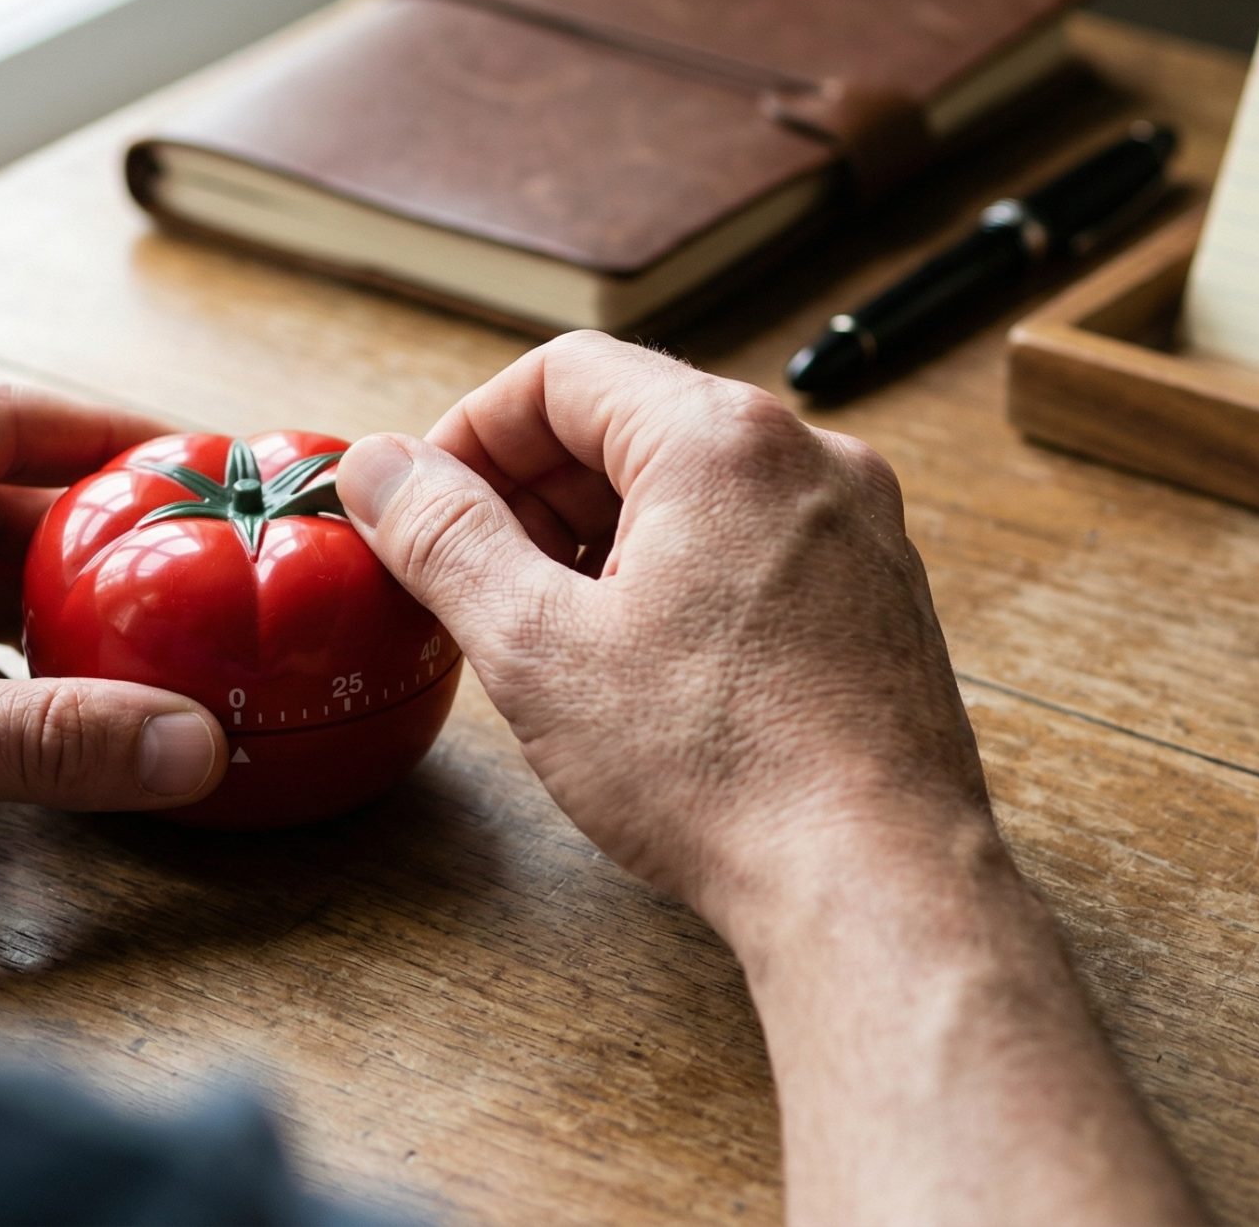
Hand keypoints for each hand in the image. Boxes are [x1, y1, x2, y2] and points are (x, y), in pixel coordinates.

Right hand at [335, 332, 989, 922]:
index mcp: (723, 440)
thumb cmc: (720, 770)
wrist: (873, 883)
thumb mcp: (537, 648)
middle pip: (635, 425)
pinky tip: (643, 672)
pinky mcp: (879, 600)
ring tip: (551, 637)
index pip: (565, 375)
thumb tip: (379, 469)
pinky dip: (679, 579)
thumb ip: (444, 538)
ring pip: (696, 492)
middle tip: (472, 580)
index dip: (471, 434)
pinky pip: (756, 548)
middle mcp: (809, 460)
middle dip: (534, 493)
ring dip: (602, 540)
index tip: (424, 505)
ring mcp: (857, 530)